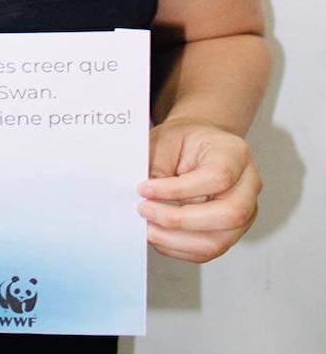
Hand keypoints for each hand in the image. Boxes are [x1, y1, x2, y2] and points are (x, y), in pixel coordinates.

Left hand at [137, 118, 261, 262]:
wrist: (200, 145)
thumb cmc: (185, 140)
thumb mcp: (168, 140)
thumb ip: (158, 167)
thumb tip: (144, 199)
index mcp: (234, 154)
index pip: (216, 178)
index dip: (178, 189)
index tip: (145, 189)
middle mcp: (248, 185)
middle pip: (228, 215)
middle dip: (180, 220)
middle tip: (145, 211)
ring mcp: (245, 212)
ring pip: (219, 240)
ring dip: (177, 240)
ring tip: (148, 227)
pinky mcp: (232, 231)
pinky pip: (210, 250)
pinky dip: (180, 248)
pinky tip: (159, 235)